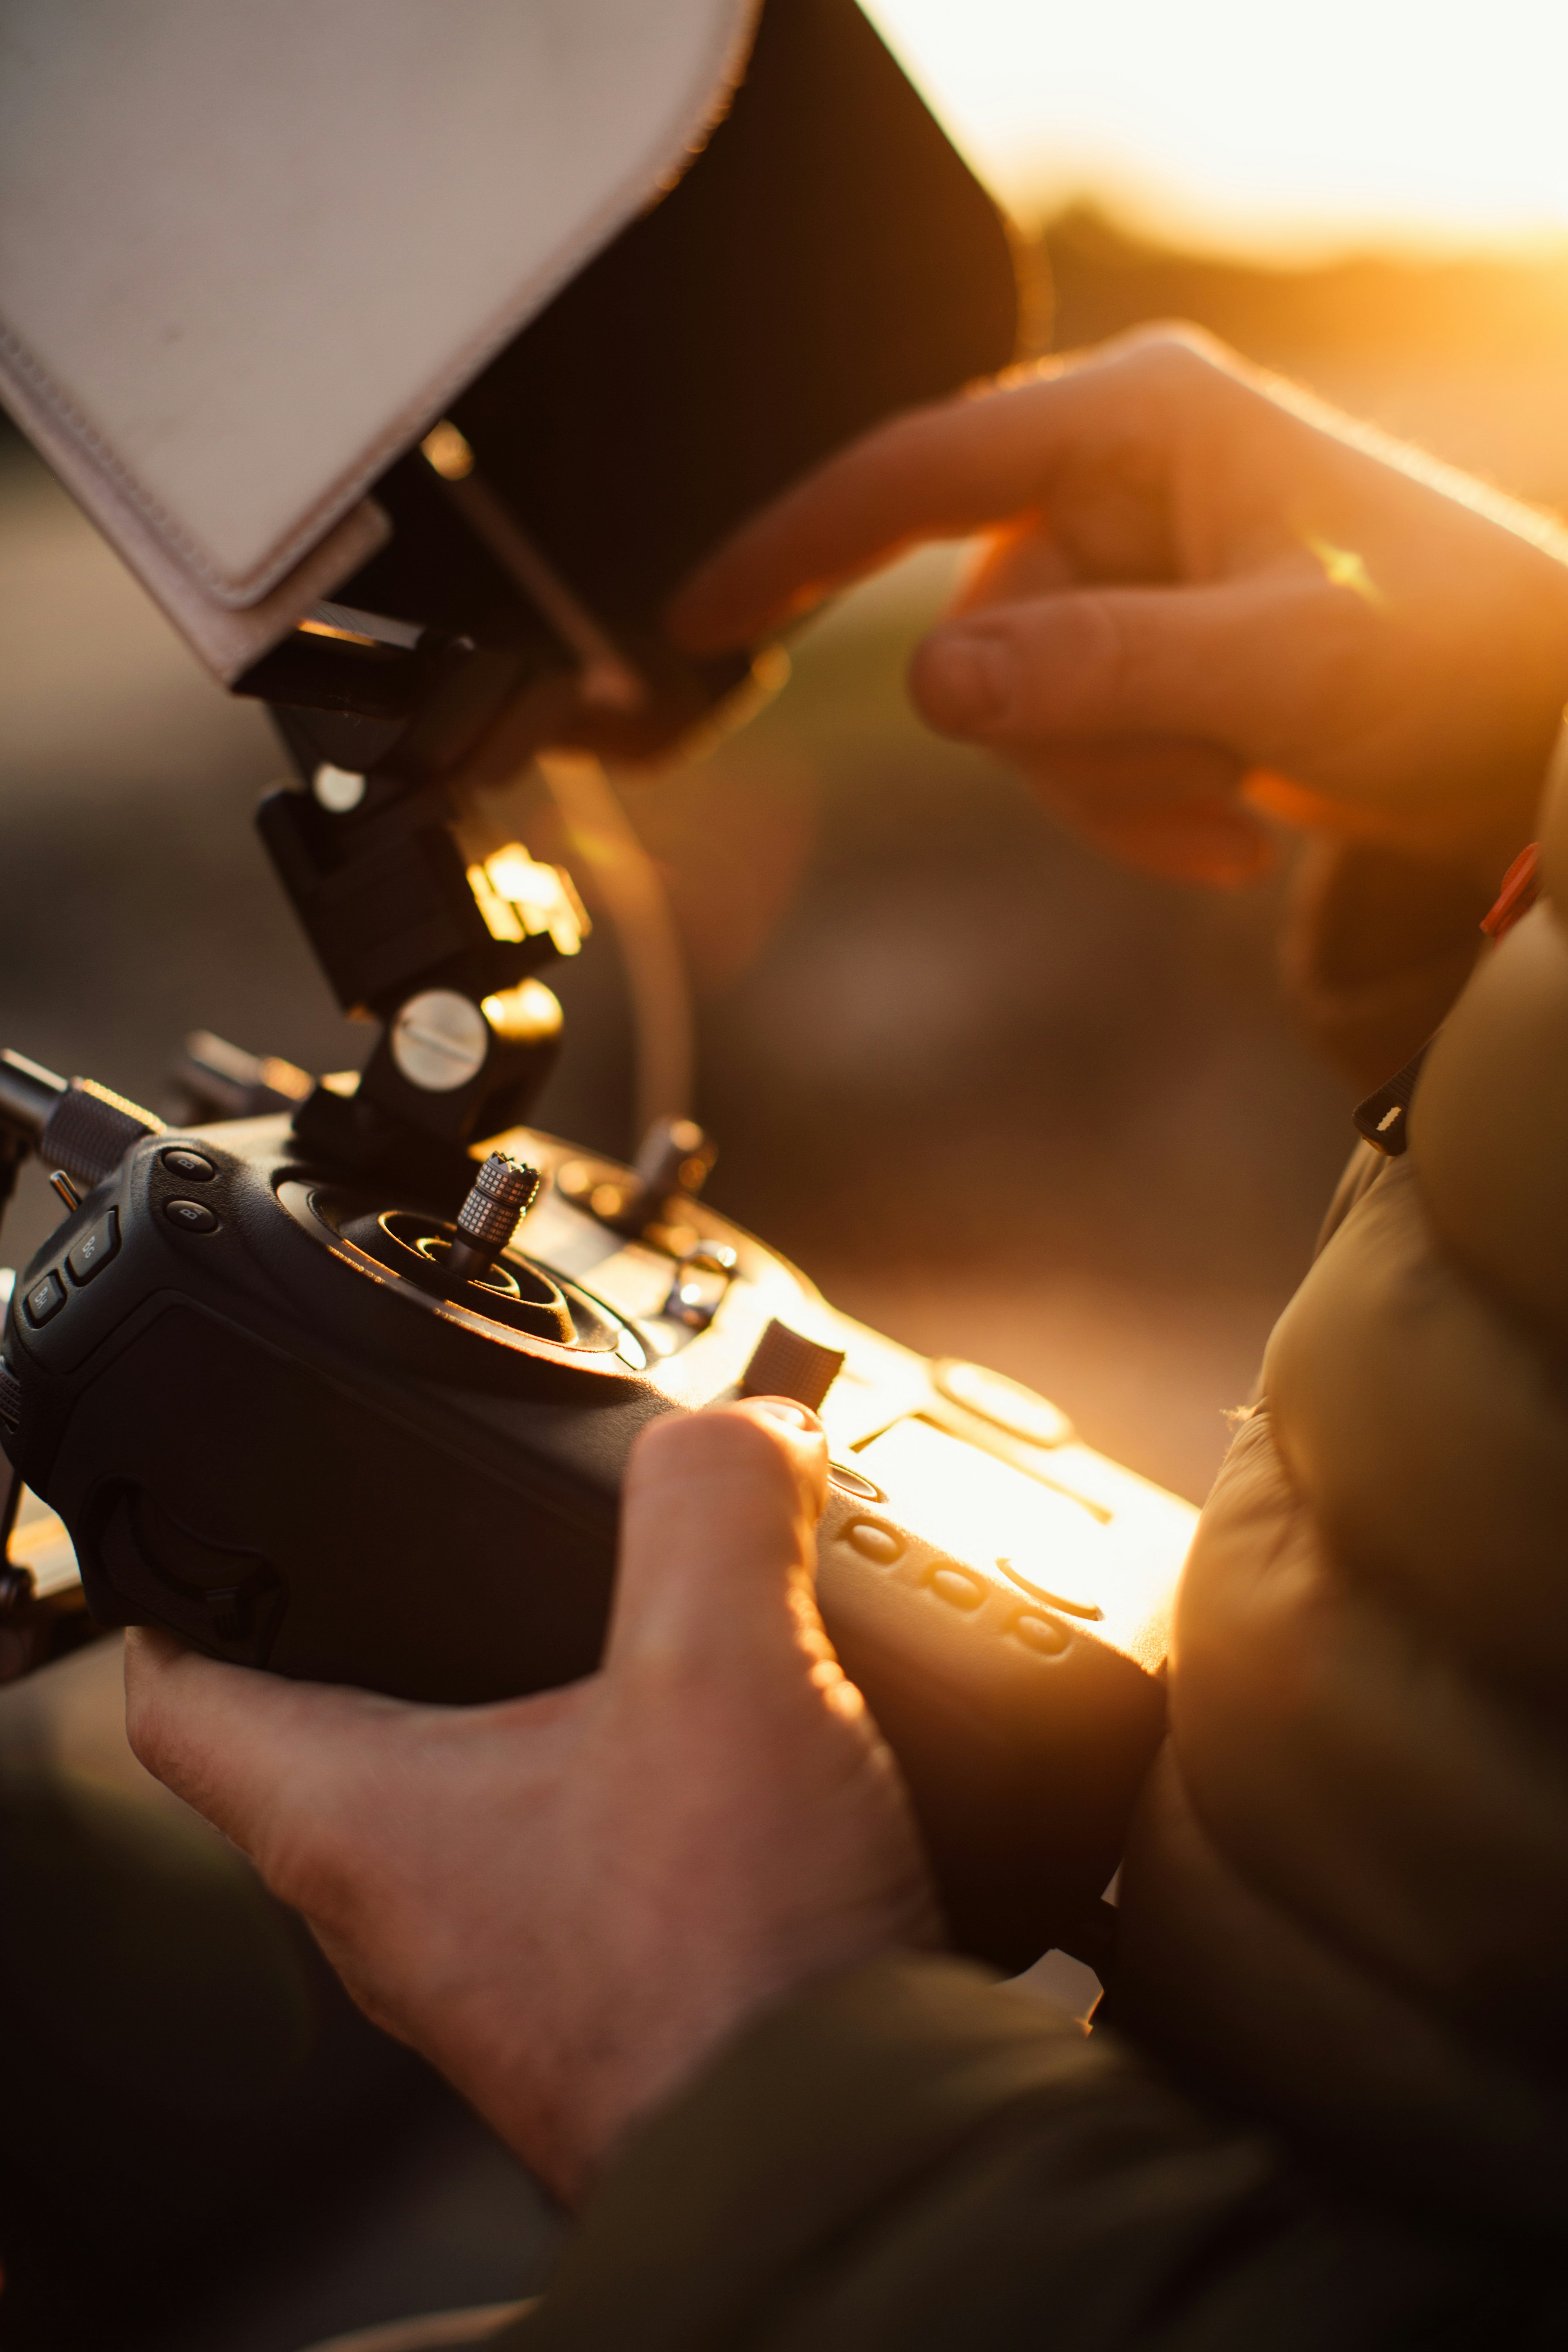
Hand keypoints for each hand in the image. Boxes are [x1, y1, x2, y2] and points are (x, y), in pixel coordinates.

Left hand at [124, 1402, 938, 2205]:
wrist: (847, 2153)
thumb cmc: (732, 1967)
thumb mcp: (724, 1670)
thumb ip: (715, 1506)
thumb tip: (742, 1428)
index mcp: (359, 1825)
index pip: (183, 1702)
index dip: (174, 1597)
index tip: (204, 1538)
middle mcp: (400, 1913)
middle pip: (318, 1746)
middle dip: (370, 1637)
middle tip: (426, 1552)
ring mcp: (494, 1969)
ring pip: (448, 1808)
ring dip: (500, 1719)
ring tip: (586, 1639)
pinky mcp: (595, 2000)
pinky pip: (554, 1865)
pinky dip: (599, 1793)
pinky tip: (697, 1760)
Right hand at [670, 326, 1567, 889]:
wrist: (1531, 724)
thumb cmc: (1446, 654)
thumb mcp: (1277, 664)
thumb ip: (1100, 674)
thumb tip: (931, 684)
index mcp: (1136, 422)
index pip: (912, 472)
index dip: (789, 544)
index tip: (688, 613)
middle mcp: (1113, 478)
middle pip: (974, 638)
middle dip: (1076, 743)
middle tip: (1203, 777)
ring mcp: (1122, 566)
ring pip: (1016, 717)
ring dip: (1117, 790)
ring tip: (1234, 800)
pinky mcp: (1136, 645)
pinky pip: (1069, 752)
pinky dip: (1139, 806)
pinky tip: (1237, 817)